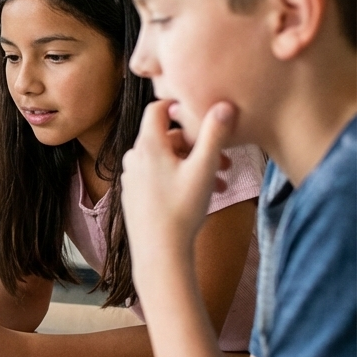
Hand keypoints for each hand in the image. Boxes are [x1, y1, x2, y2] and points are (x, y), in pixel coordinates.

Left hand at [120, 100, 234, 293]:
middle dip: (197, 145)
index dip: (178, 106)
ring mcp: (132, 176)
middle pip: (167, 137)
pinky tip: (202, 195)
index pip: (157, 108)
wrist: (159, 252)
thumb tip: (223, 104)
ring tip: (219, 181)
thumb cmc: (181, 210)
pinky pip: (157, 176)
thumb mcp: (204, 168)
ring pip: (166, 159)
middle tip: (225, 160)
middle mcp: (134, 157)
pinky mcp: (134, 194)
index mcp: (148, 145)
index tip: (200, 114)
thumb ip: (214, 135)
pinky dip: (179, 178)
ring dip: (193, 164)